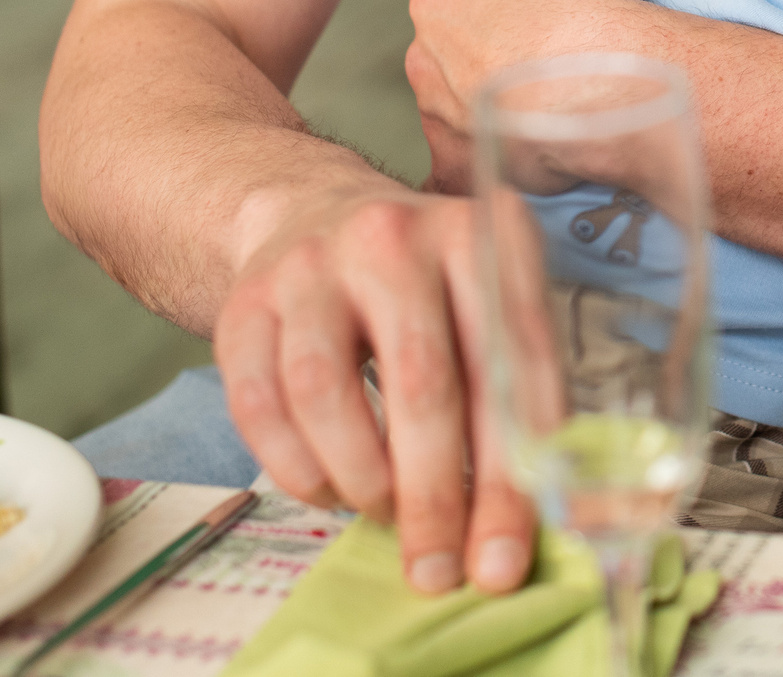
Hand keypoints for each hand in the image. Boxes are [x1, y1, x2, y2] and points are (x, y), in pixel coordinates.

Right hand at [211, 186, 536, 593]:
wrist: (312, 213)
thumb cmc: (426, 286)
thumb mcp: (488, 305)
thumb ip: (517, 394)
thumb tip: (537, 517)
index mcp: (482, 234)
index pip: (512, 365)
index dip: (513, 472)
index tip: (506, 557)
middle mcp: (395, 238)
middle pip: (422, 383)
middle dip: (434, 496)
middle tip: (439, 568)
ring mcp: (312, 266)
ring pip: (327, 394)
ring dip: (362, 480)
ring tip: (384, 512)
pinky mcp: (245, 302)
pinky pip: (260, 406)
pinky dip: (297, 468)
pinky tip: (330, 488)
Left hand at [407, 0, 642, 193]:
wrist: (604, 85)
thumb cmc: (588, 6)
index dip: (510, 8)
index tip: (545, 19)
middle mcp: (422, 58)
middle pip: (457, 57)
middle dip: (494, 62)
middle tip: (549, 66)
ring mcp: (435, 119)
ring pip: (465, 113)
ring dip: (498, 113)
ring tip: (556, 113)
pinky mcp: (458, 169)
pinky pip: (472, 168)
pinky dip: (497, 165)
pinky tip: (535, 157)